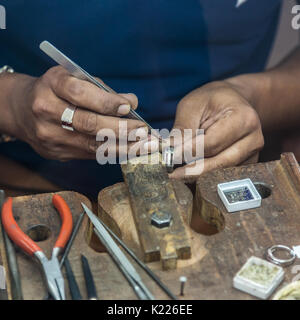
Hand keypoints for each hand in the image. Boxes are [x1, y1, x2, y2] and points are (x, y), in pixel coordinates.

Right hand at [8, 66, 145, 160]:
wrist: (21, 110)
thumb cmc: (54, 90)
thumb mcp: (71, 78)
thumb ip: (101, 89)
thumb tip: (131, 101)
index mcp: (50, 86)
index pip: (80, 94)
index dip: (107, 102)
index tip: (129, 105)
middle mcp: (47, 112)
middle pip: (88, 124)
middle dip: (121, 129)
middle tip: (143, 130)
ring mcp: (50, 137)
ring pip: (92, 145)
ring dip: (124, 146)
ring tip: (145, 145)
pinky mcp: (56, 153)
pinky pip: (90, 154)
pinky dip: (113, 152)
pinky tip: (131, 150)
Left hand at [169, 81, 263, 181]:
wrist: (233, 100)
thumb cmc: (212, 100)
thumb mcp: (192, 106)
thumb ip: (182, 129)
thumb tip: (166, 150)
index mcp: (244, 119)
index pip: (212, 143)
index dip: (189, 153)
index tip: (169, 158)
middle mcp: (253, 140)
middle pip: (219, 164)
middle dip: (191, 171)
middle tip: (170, 175)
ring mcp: (252, 156)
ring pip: (220, 173)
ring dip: (196, 176)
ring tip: (176, 174)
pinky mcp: (246, 166)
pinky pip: (223, 176)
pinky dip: (204, 176)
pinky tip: (188, 173)